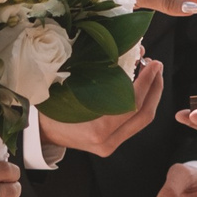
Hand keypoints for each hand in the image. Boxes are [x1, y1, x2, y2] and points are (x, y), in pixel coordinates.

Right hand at [41, 56, 164, 158]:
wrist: (40, 132)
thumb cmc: (50, 106)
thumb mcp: (69, 89)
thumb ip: (94, 76)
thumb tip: (121, 51)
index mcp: (97, 130)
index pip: (132, 105)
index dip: (146, 83)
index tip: (153, 64)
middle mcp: (107, 142)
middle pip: (144, 116)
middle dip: (155, 89)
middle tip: (156, 66)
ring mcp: (110, 145)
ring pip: (142, 121)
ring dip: (151, 96)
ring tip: (152, 74)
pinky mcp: (111, 143)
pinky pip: (134, 123)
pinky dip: (141, 104)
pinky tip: (141, 88)